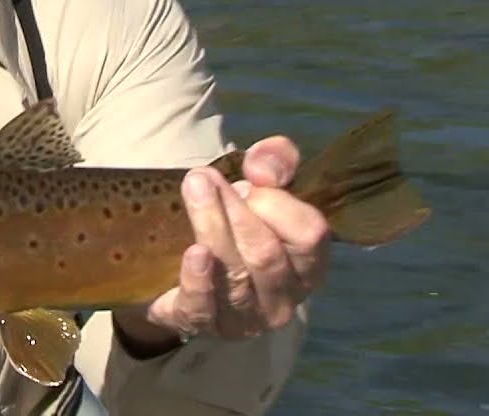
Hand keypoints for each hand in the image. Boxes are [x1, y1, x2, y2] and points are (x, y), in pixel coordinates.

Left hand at [113, 136, 330, 353]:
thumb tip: (263, 168)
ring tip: (193, 189)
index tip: (247, 182)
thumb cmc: (235, 223)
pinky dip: (198, 278)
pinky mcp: (202, 325)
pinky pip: (203, 306)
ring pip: (234, 274)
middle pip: (266, 254)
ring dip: (212, 226)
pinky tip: (193, 252)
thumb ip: (274, 162)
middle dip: (235, 210)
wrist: (178, 269)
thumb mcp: (260, 185)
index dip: (277, 202)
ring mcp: (245, 318)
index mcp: (308, 264)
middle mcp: (283, 298)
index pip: (310, 234)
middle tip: (203, 178)